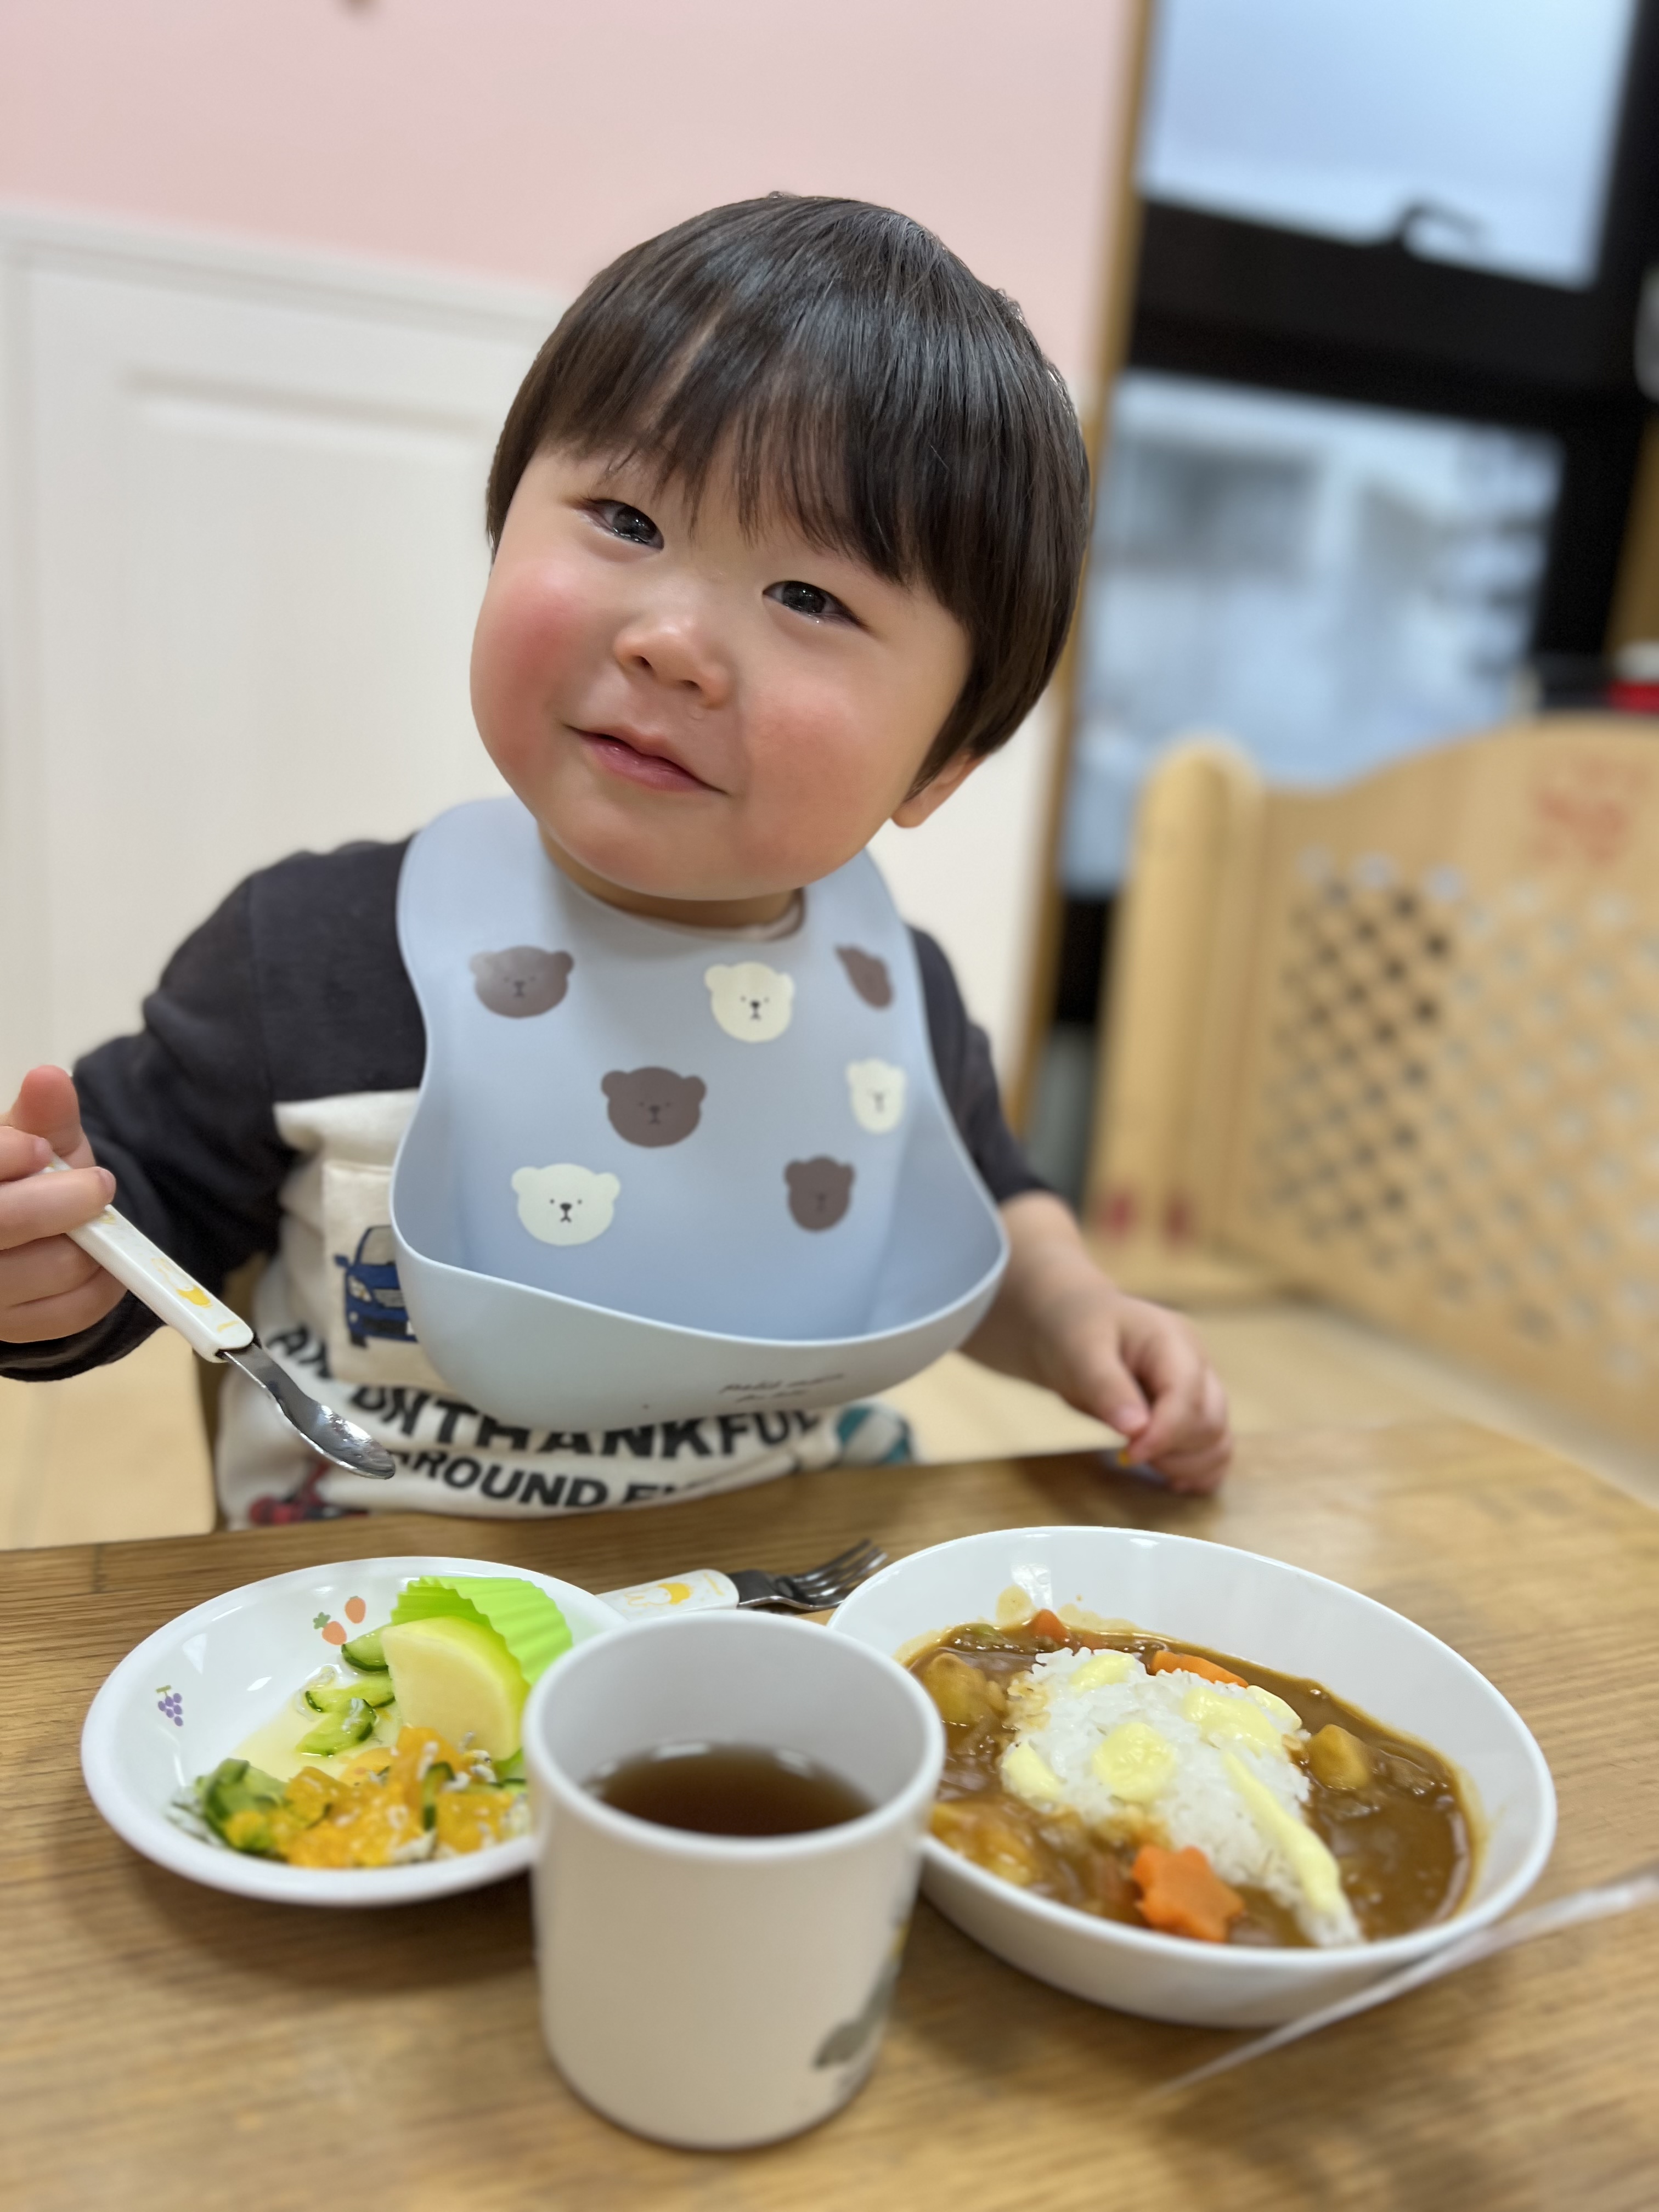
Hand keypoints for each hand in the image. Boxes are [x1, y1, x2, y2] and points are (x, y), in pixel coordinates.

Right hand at [0, 1066, 123, 1343]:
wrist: (27, 1234)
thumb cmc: (22, 1179)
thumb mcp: (29, 1140)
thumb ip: (41, 1116)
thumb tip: (49, 1079)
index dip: (2, 1159)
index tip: (39, 1149)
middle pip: (3, 1225)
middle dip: (57, 1203)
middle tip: (97, 1185)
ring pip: (44, 1271)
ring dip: (88, 1241)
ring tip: (94, 1221)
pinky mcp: (11, 1331)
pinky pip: (70, 1313)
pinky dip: (101, 1283)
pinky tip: (101, 1259)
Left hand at [964, 1191, 1231, 1493]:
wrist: (1067, 1325)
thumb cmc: (1072, 1330)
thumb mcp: (1079, 1352)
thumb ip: (1107, 1387)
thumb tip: (1136, 1429)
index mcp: (1173, 1340)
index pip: (1187, 1396)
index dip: (1164, 1434)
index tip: (1129, 1454)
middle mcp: (1195, 1364)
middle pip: (1210, 1422)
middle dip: (1173, 1450)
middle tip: (1127, 1453)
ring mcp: (1197, 1388)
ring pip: (1218, 1439)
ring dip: (1187, 1465)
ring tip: (1143, 1460)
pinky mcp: (1191, 1410)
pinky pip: (1214, 1447)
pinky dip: (1199, 1469)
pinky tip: (1169, 1478)